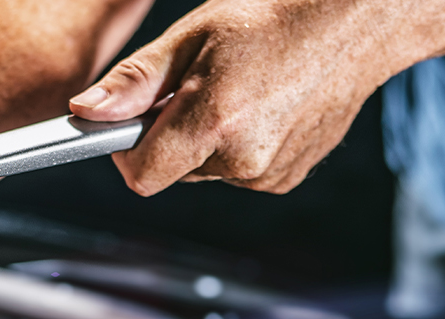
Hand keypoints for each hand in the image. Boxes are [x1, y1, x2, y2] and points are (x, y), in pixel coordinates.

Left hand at [69, 0, 403, 194]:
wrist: (356, 20)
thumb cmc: (275, 15)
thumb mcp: (193, 36)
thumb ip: (136, 82)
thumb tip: (88, 111)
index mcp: (216, 123)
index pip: (141, 175)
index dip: (127, 149)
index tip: (131, 120)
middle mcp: (246, 160)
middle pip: (174, 170)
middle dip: (171, 134)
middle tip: (198, 83)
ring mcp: (271, 173)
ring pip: (207, 168)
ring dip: (207, 137)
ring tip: (239, 87)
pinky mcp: (288, 177)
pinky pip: (239, 170)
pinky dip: (239, 144)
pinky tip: (263, 104)